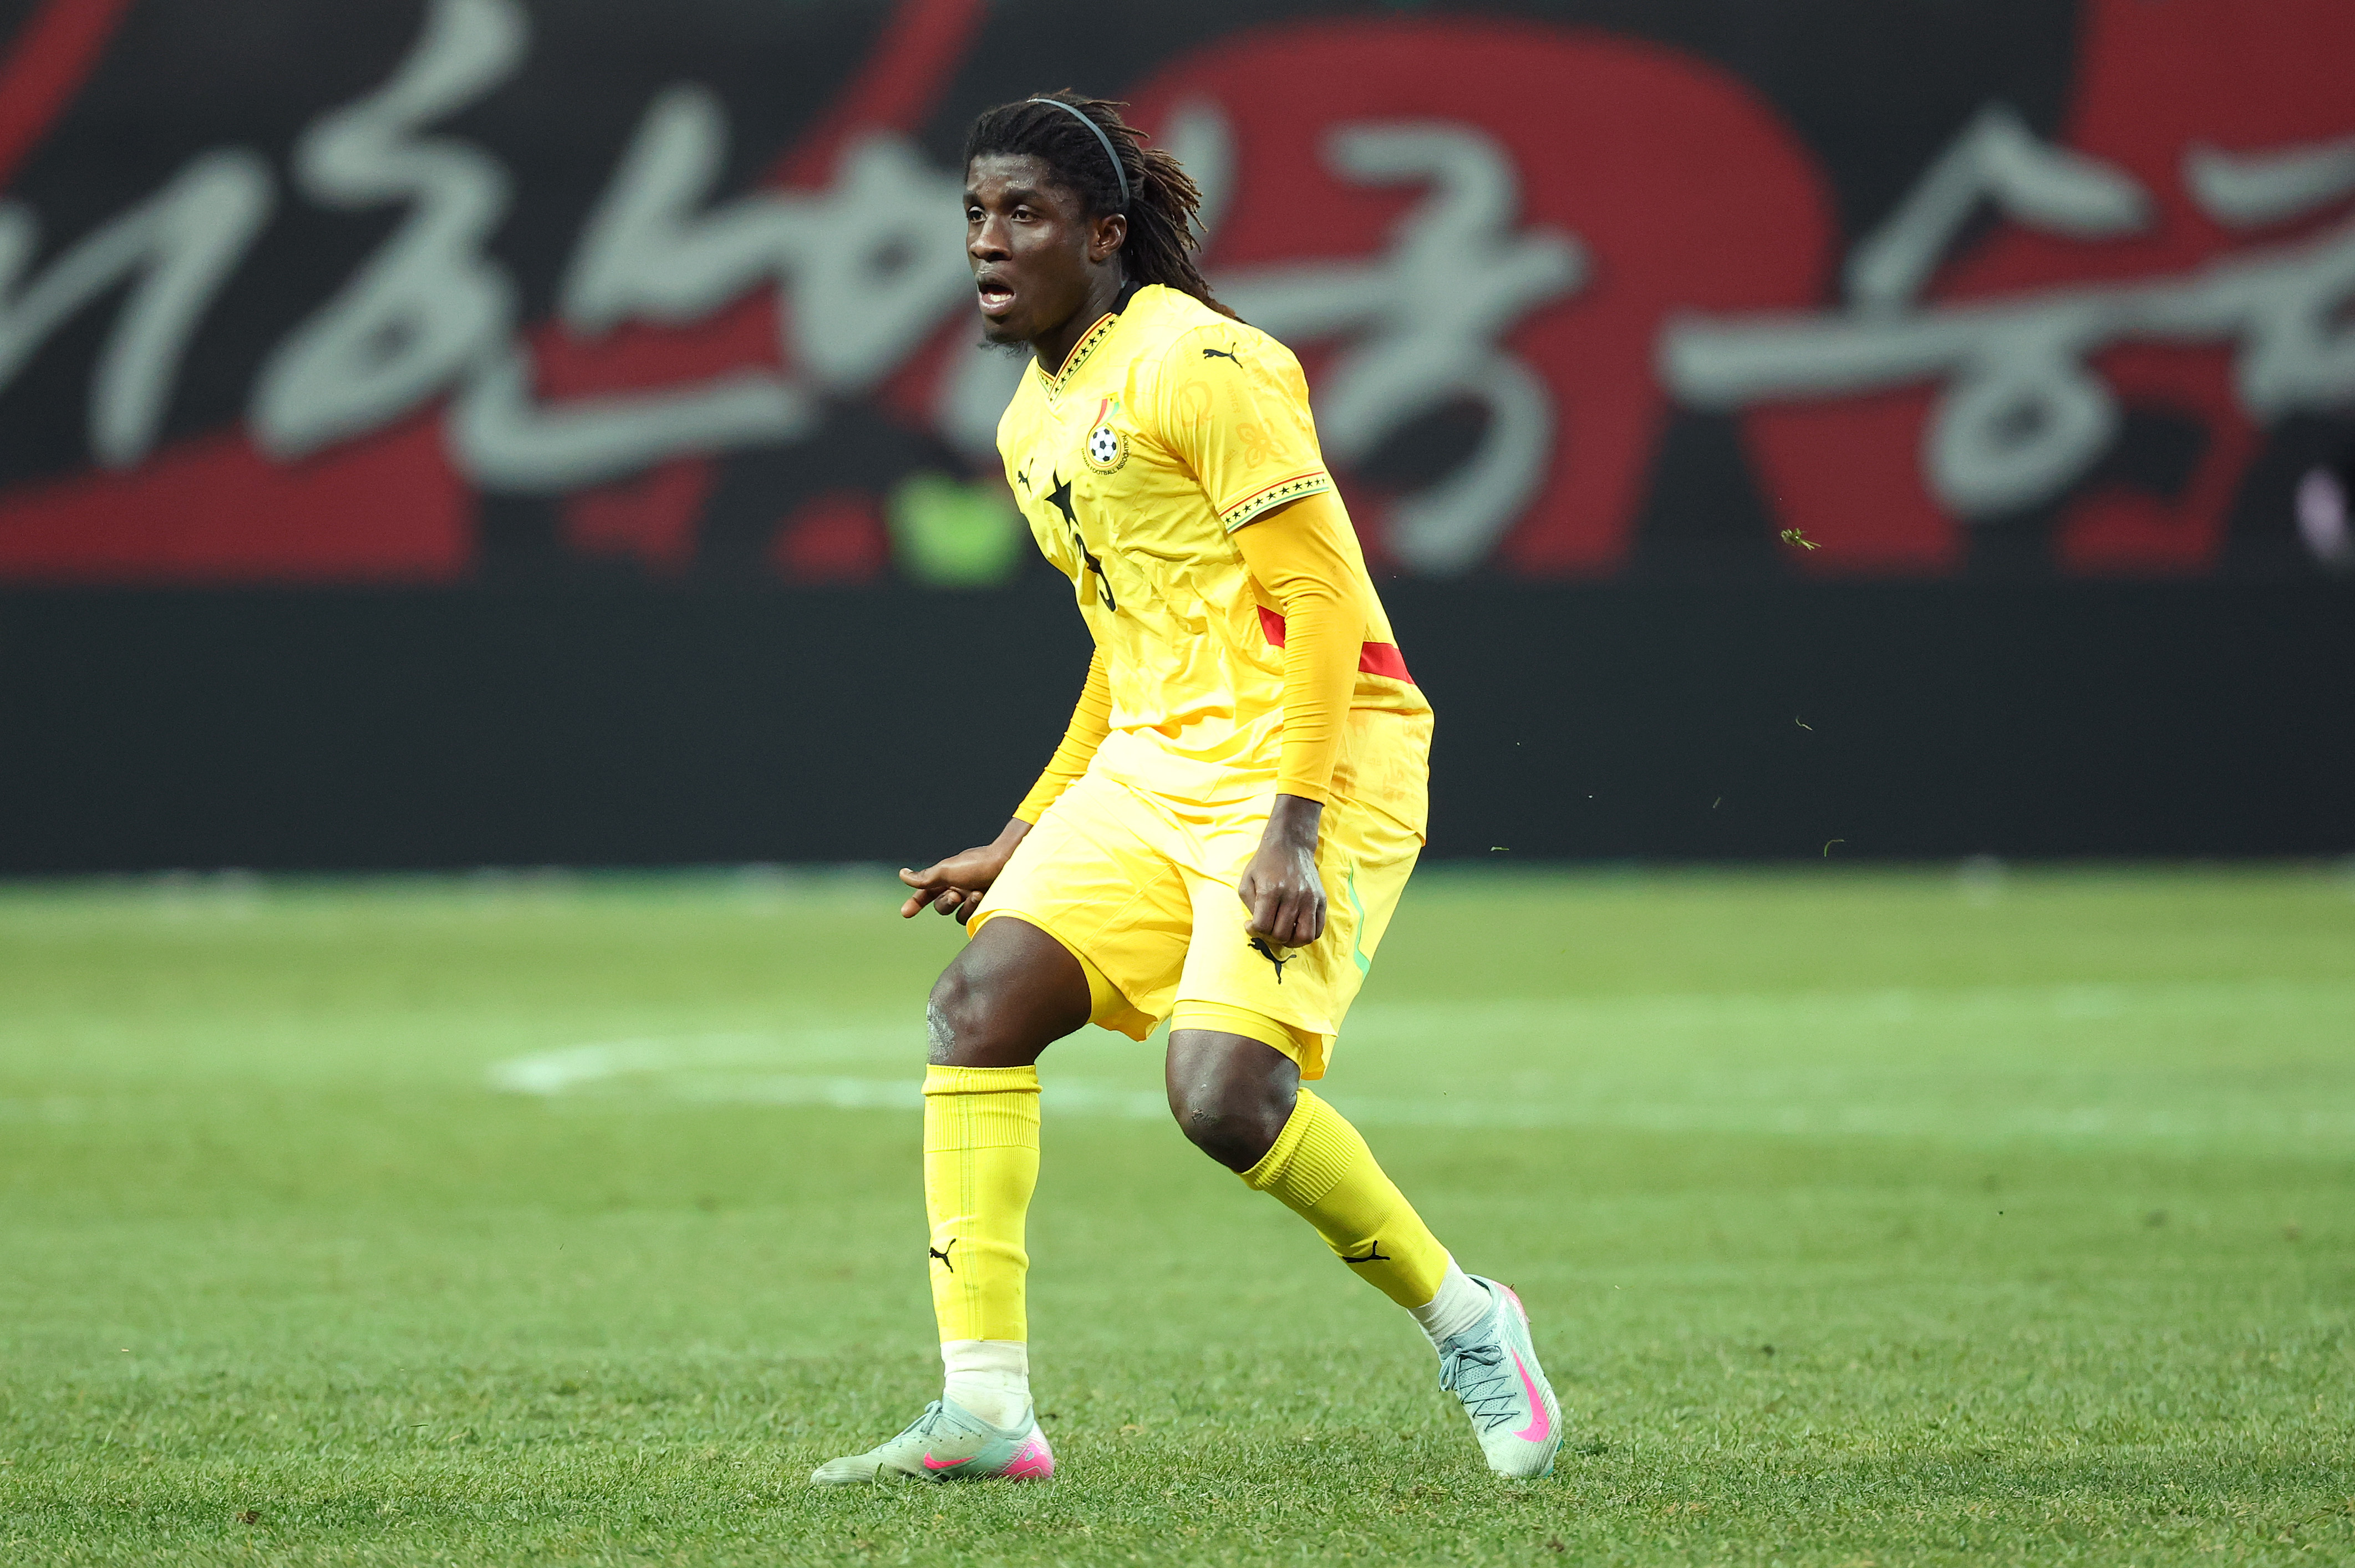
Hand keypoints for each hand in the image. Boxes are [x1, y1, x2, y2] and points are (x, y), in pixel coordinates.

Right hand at [900, 819, 1028, 922]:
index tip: (905, 913)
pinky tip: (984, 897)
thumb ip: (924, 877)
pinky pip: (971, 918)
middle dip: (945, 903)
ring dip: (964, 906)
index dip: (915, 903)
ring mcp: (971, 898)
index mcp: (947, 877)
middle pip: (940, 907)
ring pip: (956, 915)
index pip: (925, 893)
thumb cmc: (977, 864)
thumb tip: (902, 874)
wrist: (1010, 863)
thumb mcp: (946, 870)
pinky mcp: (984, 907)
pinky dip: (975, 909)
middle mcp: (958, 887)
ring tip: (977, 893)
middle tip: (955, 895)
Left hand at [1237, 794, 1325, 948]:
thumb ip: (1250, 906)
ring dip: (1291, 941)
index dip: (1253, 930)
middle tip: (1266, 927)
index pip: (1262, 926)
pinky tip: (1296, 927)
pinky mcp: (1321, 899)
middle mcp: (1293, 896)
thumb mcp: (1247, 880)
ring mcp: (1310, 898)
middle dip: (1269, 936)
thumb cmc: (1265, 863)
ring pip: (1304, 937)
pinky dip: (1307, 935)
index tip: (1251, 924)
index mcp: (1271, 891)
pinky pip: (1318, 928)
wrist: (1291, 844)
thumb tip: (1257, 927)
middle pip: (1281, 934)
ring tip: (1283, 934)